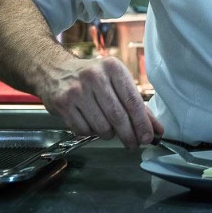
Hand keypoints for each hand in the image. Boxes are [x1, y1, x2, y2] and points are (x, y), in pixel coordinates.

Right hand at [36, 55, 160, 147]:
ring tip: (109, 129)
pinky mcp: (61, 103)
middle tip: (134, 144)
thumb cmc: (93, 77)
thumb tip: (156, 129)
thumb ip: (137, 105)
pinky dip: (91, 133)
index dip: (142, 123)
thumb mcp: (116, 81)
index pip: (132, 101)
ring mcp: (76, 90)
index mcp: (113, 68)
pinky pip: (83, 129)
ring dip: (109, 134)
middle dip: (128, 135)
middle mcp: (94, 77)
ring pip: (100, 126)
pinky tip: (92, 124)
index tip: (148, 137)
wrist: (55, 70)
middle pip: (117, 116)